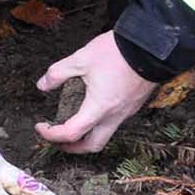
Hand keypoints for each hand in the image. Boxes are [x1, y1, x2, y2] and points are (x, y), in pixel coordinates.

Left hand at [34, 31, 157, 153]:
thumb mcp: (81, 58)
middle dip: (72, 147)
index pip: (71, 133)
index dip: (52, 135)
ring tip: (71, 124)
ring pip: (105, 135)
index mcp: (100, 107)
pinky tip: (90, 109)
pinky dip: (99, 123)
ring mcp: (127, 112)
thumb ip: (58, 73)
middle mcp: (115, 115)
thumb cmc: (118, 52)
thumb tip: (42, 85)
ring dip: (86, 136)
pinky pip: (114, 122)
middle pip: (93, 145)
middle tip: (57, 138)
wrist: (152, 46)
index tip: (41, 127)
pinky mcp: (133, 104)